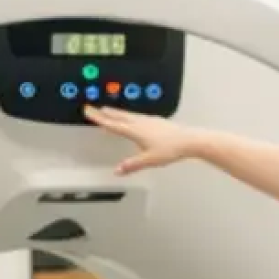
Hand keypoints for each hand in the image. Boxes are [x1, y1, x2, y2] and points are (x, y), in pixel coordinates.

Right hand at [84, 105, 198, 175]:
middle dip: (106, 113)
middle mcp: (140, 123)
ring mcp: (149, 120)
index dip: (99, 119)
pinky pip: (137, 116)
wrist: (189, 140)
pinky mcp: (156, 121)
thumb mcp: (149, 160)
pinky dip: (128, 116)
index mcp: (135, 131)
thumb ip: (132, 165)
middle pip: (119, 116)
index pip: (113, 124)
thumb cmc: (171, 148)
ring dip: (117, 112)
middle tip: (95, 108)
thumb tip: (118, 170)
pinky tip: (132, 118)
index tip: (89, 112)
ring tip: (109, 111)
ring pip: (128, 114)